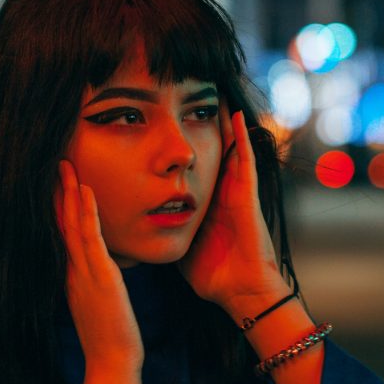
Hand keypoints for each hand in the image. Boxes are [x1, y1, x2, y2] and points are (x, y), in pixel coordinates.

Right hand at [55, 160, 143, 372]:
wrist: (111, 362)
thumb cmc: (108, 337)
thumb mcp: (96, 304)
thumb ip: (92, 284)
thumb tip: (96, 272)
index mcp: (71, 275)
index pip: (60, 233)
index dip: (56, 206)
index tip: (52, 183)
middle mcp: (72, 269)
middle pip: (60, 223)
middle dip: (57, 192)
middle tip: (53, 162)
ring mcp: (84, 271)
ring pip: (72, 224)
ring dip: (68, 193)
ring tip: (65, 165)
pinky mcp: (100, 275)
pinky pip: (91, 238)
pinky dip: (86, 213)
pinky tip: (85, 190)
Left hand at [178, 110, 284, 310]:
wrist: (240, 291)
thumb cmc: (212, 274)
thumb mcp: (181, 245)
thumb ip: (164, 231)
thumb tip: (137, 225)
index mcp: (205, 203)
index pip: (192, 167)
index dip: (183, 145)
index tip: (166, 121)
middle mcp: (221, 192)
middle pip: (211, 150)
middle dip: (202, 124)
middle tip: (191, 95)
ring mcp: (236, 192)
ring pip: (229, 147)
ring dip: (223, 122)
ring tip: (215, 91)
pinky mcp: (247, 194)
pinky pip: (244, 160)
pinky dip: (241, 137)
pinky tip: (235, 114)